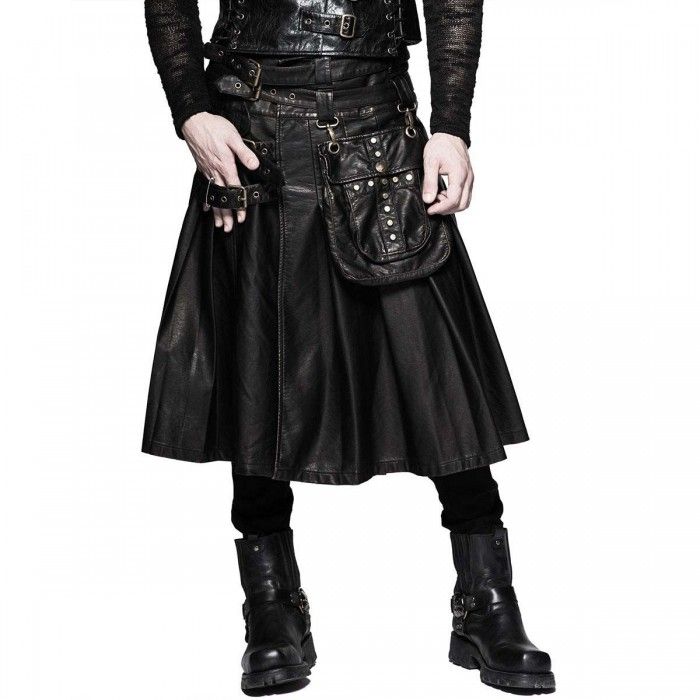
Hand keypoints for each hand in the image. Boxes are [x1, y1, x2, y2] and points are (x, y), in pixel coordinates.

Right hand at [181, 112, 259, 229]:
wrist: (193, 120)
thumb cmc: (213, 126)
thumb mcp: (233, 137)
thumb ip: (244, 153)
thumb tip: (255, 165)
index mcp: (225, 165)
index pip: (234, 190)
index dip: (238, 205)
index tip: (242, 217)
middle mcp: (215, 171)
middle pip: (222, 198)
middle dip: (225, 215)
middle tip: (228, 228)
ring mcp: (207, 170)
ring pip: (213, 196)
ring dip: (216, 211)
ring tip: (219, 224)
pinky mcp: (202, 167)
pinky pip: (205, 188)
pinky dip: (206, 200)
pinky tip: (207, 209)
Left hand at [421, 132, 473, 214]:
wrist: (450, 133)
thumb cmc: (441, 145)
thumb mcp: (430, 162)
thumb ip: (429, 182)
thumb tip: (428, 200)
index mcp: (459, 174)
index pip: (453, 200)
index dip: (441, 208)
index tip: (430, 209)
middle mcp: (468, 178)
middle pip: (462, 204)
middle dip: (446, 209)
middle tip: (433, 206)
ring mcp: (470, 178)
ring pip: (465, 201)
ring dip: (451, 204)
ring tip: (437, 198)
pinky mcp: (468, 178)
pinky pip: (465, 194)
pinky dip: (455, 199)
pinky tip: (443, 193)